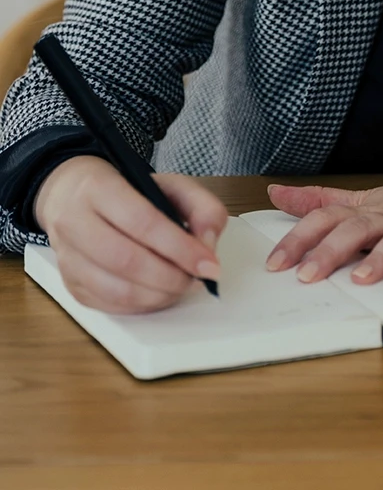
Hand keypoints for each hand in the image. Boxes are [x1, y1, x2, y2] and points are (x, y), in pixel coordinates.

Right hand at [33, 155, 228, 314]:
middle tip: (196, 278)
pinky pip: (108, 305)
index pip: (143, 222)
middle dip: (170, 277)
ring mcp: (67, 256)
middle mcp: (74, 222)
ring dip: (158, 295)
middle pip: (126, 260)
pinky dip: (141, 305)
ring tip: (181, 286)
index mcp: (99, 187)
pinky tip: (159, 293)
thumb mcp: (169, 183)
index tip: (208, 264)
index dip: (180, 248)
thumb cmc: (126, 190)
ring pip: (115, 289)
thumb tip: (208, 243)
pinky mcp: (70, 283)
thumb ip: (201, 206)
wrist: (73, 194)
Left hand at [265, 150, 382, 292]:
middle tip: (307, 276)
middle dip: (332, 251)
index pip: (328, 218)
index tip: (274, 264)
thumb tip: (276, 194)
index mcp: (371, 209)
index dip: (300, 239)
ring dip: (382, 259)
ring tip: (362, 281)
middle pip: (359, 227)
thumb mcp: (369, 198)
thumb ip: (323, 200)